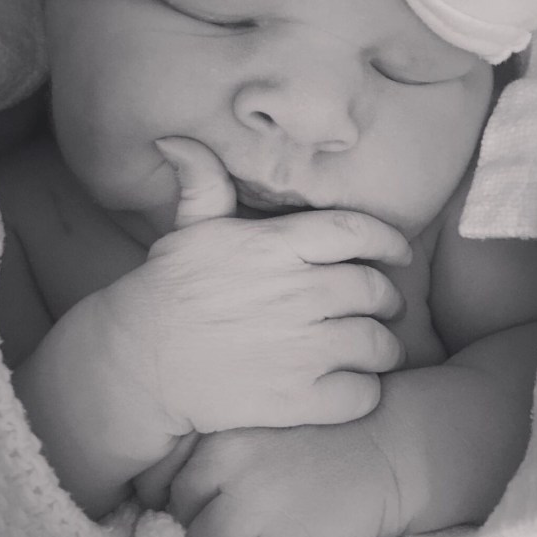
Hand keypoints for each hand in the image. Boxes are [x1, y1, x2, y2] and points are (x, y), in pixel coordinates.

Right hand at [94, 138, 410, 433]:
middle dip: (388, 299)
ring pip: (376, 344)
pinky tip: (353, 386)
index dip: (389, 241)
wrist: (137, 363)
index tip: (399, 253)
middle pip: (373, 290)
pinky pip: (360, 395)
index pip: (355, 232)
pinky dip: (366, 392)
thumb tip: (176, 137)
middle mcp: (294, 293)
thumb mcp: (188, 231)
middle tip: (385, 307)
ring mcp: (297, 349)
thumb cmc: (167, 292)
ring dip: (384, 347)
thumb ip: (202, 184)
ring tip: (376, 350)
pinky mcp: (294, 399)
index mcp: (274, 247)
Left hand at [167, 414, 411, 536]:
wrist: (384, 449)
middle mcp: (228, 470)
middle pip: (181, 536)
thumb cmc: (317, 447)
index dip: (176, 523)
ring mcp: (258, 510)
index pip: (166, 496)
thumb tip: (173, 531)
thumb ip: (212, 472)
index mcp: (216, 442)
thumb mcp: (253, 437)